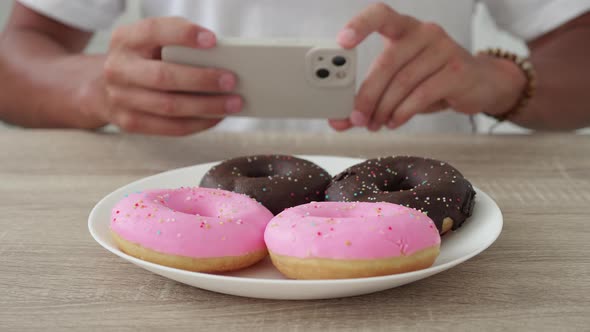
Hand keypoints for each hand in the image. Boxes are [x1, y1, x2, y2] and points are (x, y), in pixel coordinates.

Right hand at [97, 17, 241, 135]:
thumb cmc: (143, 59)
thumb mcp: (151, 41)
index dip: (183, 35)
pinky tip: (217, 116)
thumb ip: (177, 42)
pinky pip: (171, 127)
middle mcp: (119, 68)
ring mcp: (121, 98)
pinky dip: (198, 123)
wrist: (106, 87)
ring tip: (233, 103)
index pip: (154, 31)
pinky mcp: (130, 122)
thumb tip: (220, 57)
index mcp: (126, 39)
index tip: (212, 40)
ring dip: (206, 106)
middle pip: (164, 77)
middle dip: (201, 79)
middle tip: (231, 80)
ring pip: (169, 106)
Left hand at [329, 3, 525, 131]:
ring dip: (384, 109)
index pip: (380, 15)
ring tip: (376, 124)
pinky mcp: (457, 71)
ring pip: (403, 83)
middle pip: (387, 62)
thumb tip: (338, 122)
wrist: (481, 83)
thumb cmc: (432, 79)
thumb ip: (369, 98)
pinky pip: (422, 94)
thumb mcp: (399, 83)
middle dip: (367, 95)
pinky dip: (403, 112)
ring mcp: (443, 49)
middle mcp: (424, 32)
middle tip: (357, 118)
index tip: (342, 42)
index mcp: (405, 28)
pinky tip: (395, 121)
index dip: (360, 25)